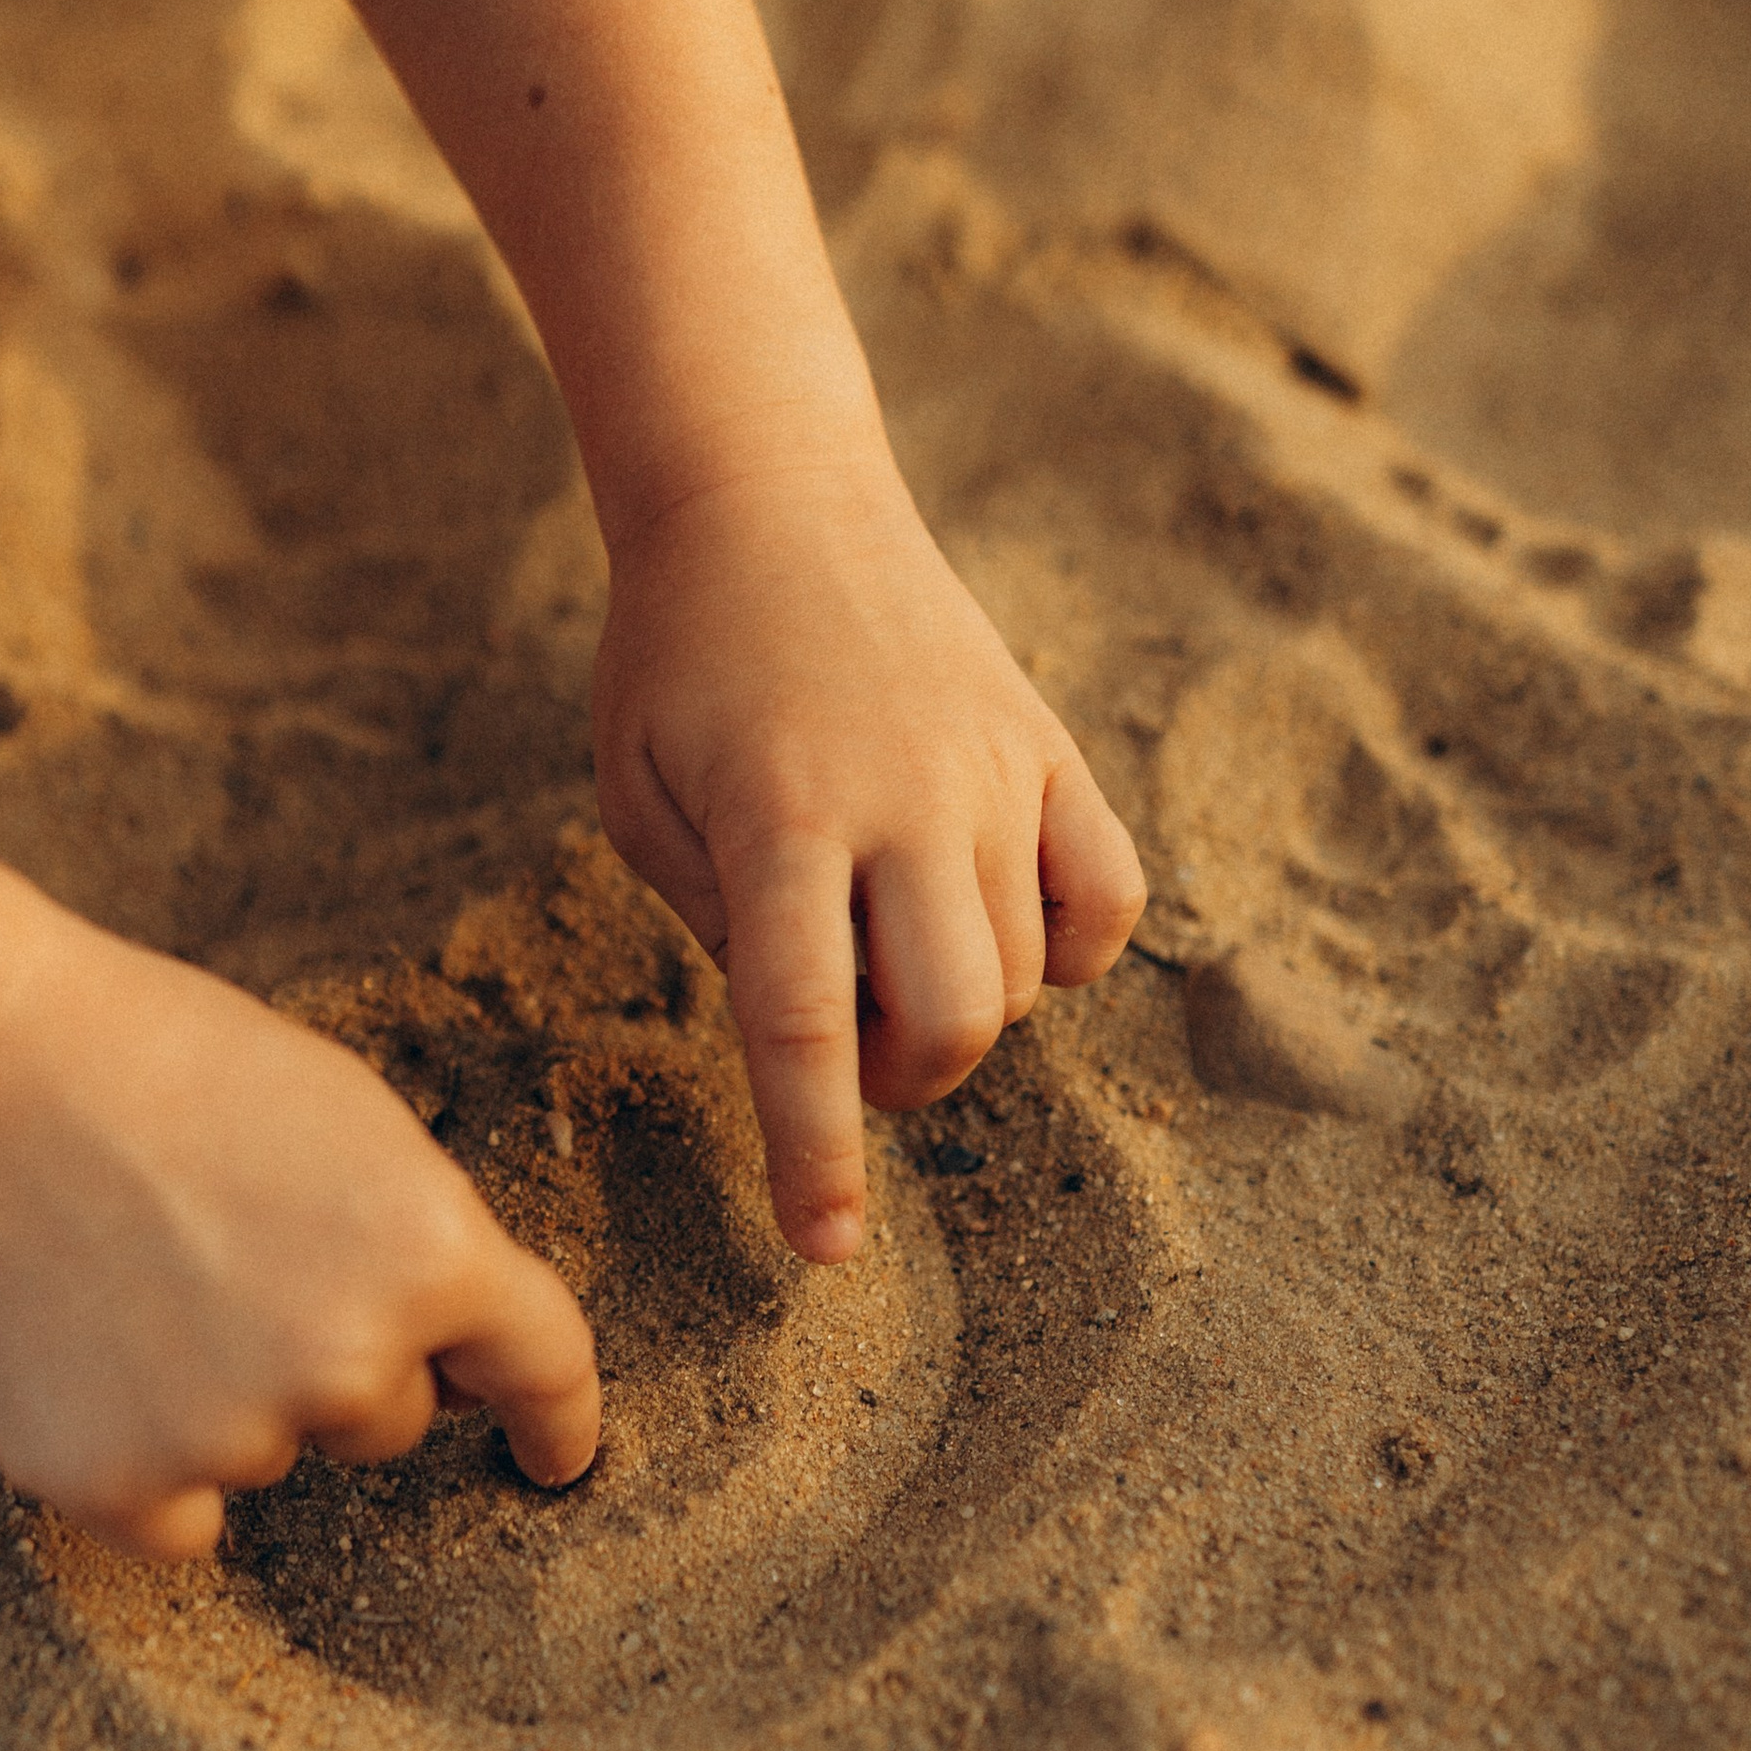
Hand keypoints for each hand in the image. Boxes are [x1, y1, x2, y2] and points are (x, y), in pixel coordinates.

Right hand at [0, 920, 599, 1558]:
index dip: (558, 1421)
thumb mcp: (354, 1126)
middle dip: (335, 1358)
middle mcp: (349, 1362)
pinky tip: (94, 1362)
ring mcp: (232, 1435)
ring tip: (139, 1282)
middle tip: (228, 1255)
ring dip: (229, 1401)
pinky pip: (183, 1524)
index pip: (544, 1366)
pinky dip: (148, 1469)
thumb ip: (424, 1248)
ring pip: (275, 1458)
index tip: (557, 1459)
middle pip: (389, 1420)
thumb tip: (449, 1373)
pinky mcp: (118, 1486)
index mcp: (432, 1253)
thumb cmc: (170, 1073)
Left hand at [593, 457, 1145, 1260]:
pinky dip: (1066, 952)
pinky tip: (993, 923)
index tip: (825, 1251)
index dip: (816, 1154)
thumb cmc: (679, 666)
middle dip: (900, 1081)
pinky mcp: (1052, 746)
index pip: (804, 1026)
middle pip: (951, 1019)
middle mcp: (905, 798)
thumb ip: (722, 927)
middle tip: (845, 1040)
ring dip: (957, 1010)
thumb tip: (824, 1032)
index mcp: (778, 816)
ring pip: (1025, 975)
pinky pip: (1109, 903)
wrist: (770, 499)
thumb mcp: (641, 800)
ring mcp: (995, 769)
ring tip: (886, 944)